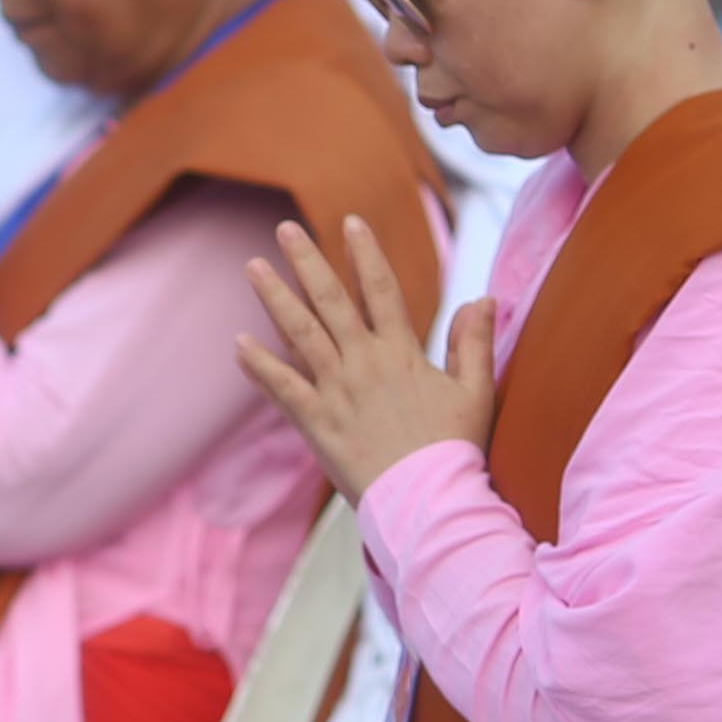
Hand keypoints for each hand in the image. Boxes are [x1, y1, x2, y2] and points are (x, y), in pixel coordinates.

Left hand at [240, 217, 492, 497]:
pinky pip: (282, 388)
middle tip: (285, 227)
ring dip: (274, 297)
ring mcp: (336, 391)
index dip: (366, 253)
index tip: (351, 221)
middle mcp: (364, 363)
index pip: (381, 288)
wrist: (429, 500)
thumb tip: (483, 298)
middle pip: (331, 300)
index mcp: (402, 352)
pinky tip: (239, 344)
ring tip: (253, 266)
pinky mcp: (316, 423)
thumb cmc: (455, 449)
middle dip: (307, 260)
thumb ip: (475, 342)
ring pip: (300, 333)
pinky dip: (260, 366)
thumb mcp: (476, 391)